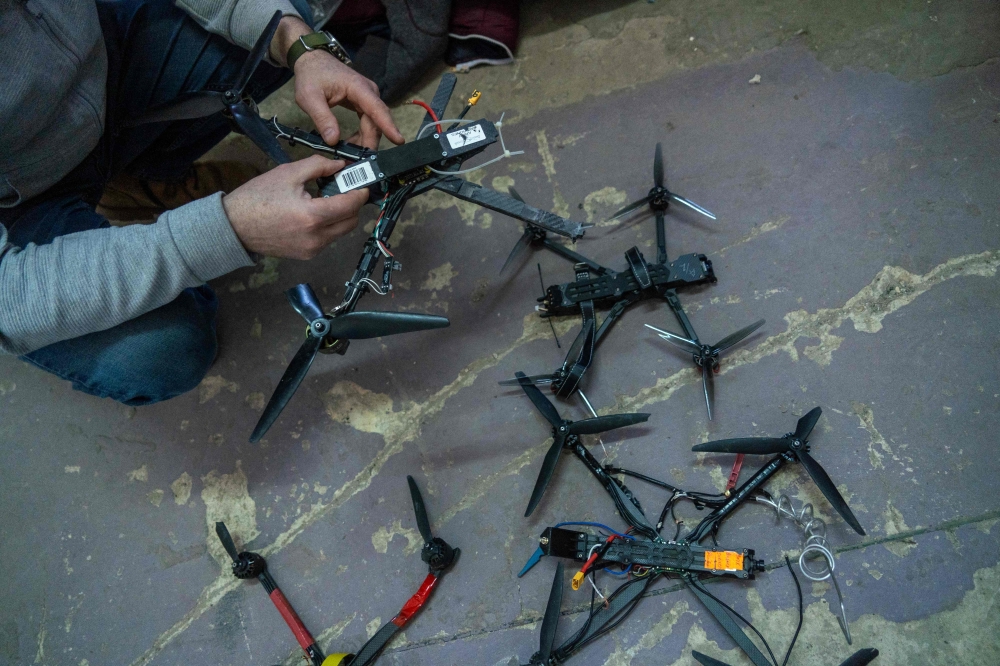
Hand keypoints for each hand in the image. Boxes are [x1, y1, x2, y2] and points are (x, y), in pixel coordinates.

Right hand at [222, 155, 367, 258]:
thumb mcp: (288, 173)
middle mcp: (316, 238)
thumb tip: (340, 165)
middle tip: (344, 189)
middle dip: (353, 205)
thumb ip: (318, 166)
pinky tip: (313, 214)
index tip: (363, 183)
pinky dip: (328, 226)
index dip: (361, 192)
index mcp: (312, 216)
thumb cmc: (257, 198)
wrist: (234, 226)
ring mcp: (312, 250)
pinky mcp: (306, 255)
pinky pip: (328, 239)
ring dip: (341, 216)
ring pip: (341, 232)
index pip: (351, 205)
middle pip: (352, 222)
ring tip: (325, 200)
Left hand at [270, 16, 403, 148]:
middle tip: (359, 161)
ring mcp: (368, 98)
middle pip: (376, 122)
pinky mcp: (364, 104)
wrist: (312, 61)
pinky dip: (362, 135)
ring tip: (351, 155)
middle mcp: (369, 92)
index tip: (398, 140)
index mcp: (358, 87)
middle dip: (370, 142)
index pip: (377, 109)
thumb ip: (322, 118)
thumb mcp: (309, 97)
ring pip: (374, 125)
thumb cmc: (311, 75)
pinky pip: (368, 123)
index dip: (388, 126)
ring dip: (365, 141)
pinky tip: (351, 144)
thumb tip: (333, 140)